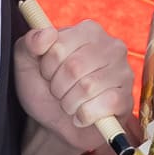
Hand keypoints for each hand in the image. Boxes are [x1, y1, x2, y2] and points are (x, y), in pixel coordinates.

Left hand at [13, 9, 131, 154]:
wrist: (54, 124)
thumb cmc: (44, 88)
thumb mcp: (27, 62)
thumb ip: (30, 42)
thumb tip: (46, 33)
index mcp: (88, 31)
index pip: (59, 46)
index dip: (47, 66)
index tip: (48, 72)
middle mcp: (112, 47)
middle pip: (74, 67)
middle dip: (58, 86)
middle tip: (59, 91)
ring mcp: (123, 73)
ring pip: (88, 87)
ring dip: (69, 103)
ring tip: (70, 102)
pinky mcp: (126, 99)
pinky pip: (102, 106)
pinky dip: (84, 116)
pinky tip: (81, 116)